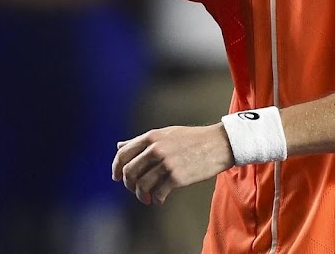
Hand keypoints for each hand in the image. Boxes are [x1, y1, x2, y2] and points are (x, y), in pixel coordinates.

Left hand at [112, 124, 234, 204]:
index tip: (116, 178)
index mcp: (152, 137)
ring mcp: (166, 163)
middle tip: (135, 190)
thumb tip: (119, 146)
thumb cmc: (193, 139)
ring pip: (141, 185)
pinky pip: (158, 193)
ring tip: (148, 198)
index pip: (123, 154)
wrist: (219, 144)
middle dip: (129, 185)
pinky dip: (156, 199)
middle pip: (129, 172)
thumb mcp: (165, 134)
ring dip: (141, 195)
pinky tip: (160, 199)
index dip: (116, 168)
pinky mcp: (177, 177)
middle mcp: (156, 149)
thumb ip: (142, 141)